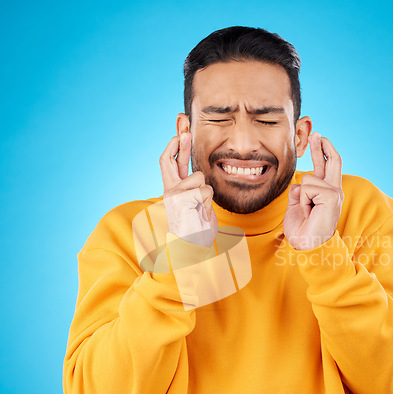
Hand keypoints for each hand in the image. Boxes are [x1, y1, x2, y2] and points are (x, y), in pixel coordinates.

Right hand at [160, 132, 217, 246]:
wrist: (192, 249)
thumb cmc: (196, 228)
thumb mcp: (196, 203)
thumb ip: (195, 186)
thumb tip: (199, 172)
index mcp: (172, 189)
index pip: (169, 162)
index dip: (174, 145)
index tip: (182, 131)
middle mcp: (169, 191)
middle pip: (169, 160)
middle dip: (179, 143)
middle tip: (186, 132)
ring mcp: (173, 195)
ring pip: (199, 179)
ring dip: (206, 193)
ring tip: (201, 210)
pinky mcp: (181, 200)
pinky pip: (204, 191)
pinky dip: (208, 203)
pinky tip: (202, 215)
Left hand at [283, 132, 343, 249]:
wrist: (307, 246)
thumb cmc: (302, 231)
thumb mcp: (296, 206)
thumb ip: (299, 192)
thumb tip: (298, 183)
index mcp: (326, 193)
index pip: (326, 167)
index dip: (322, 152)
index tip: (318, 139)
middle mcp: (334, 191)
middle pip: (331, 161)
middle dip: (321, 146)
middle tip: (316, 133)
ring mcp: (335, 193)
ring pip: (308, 178)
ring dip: (300, 197)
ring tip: (306, 211)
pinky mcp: (332, 196)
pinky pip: (307, 187)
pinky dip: (302, 200)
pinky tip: (309, 211)